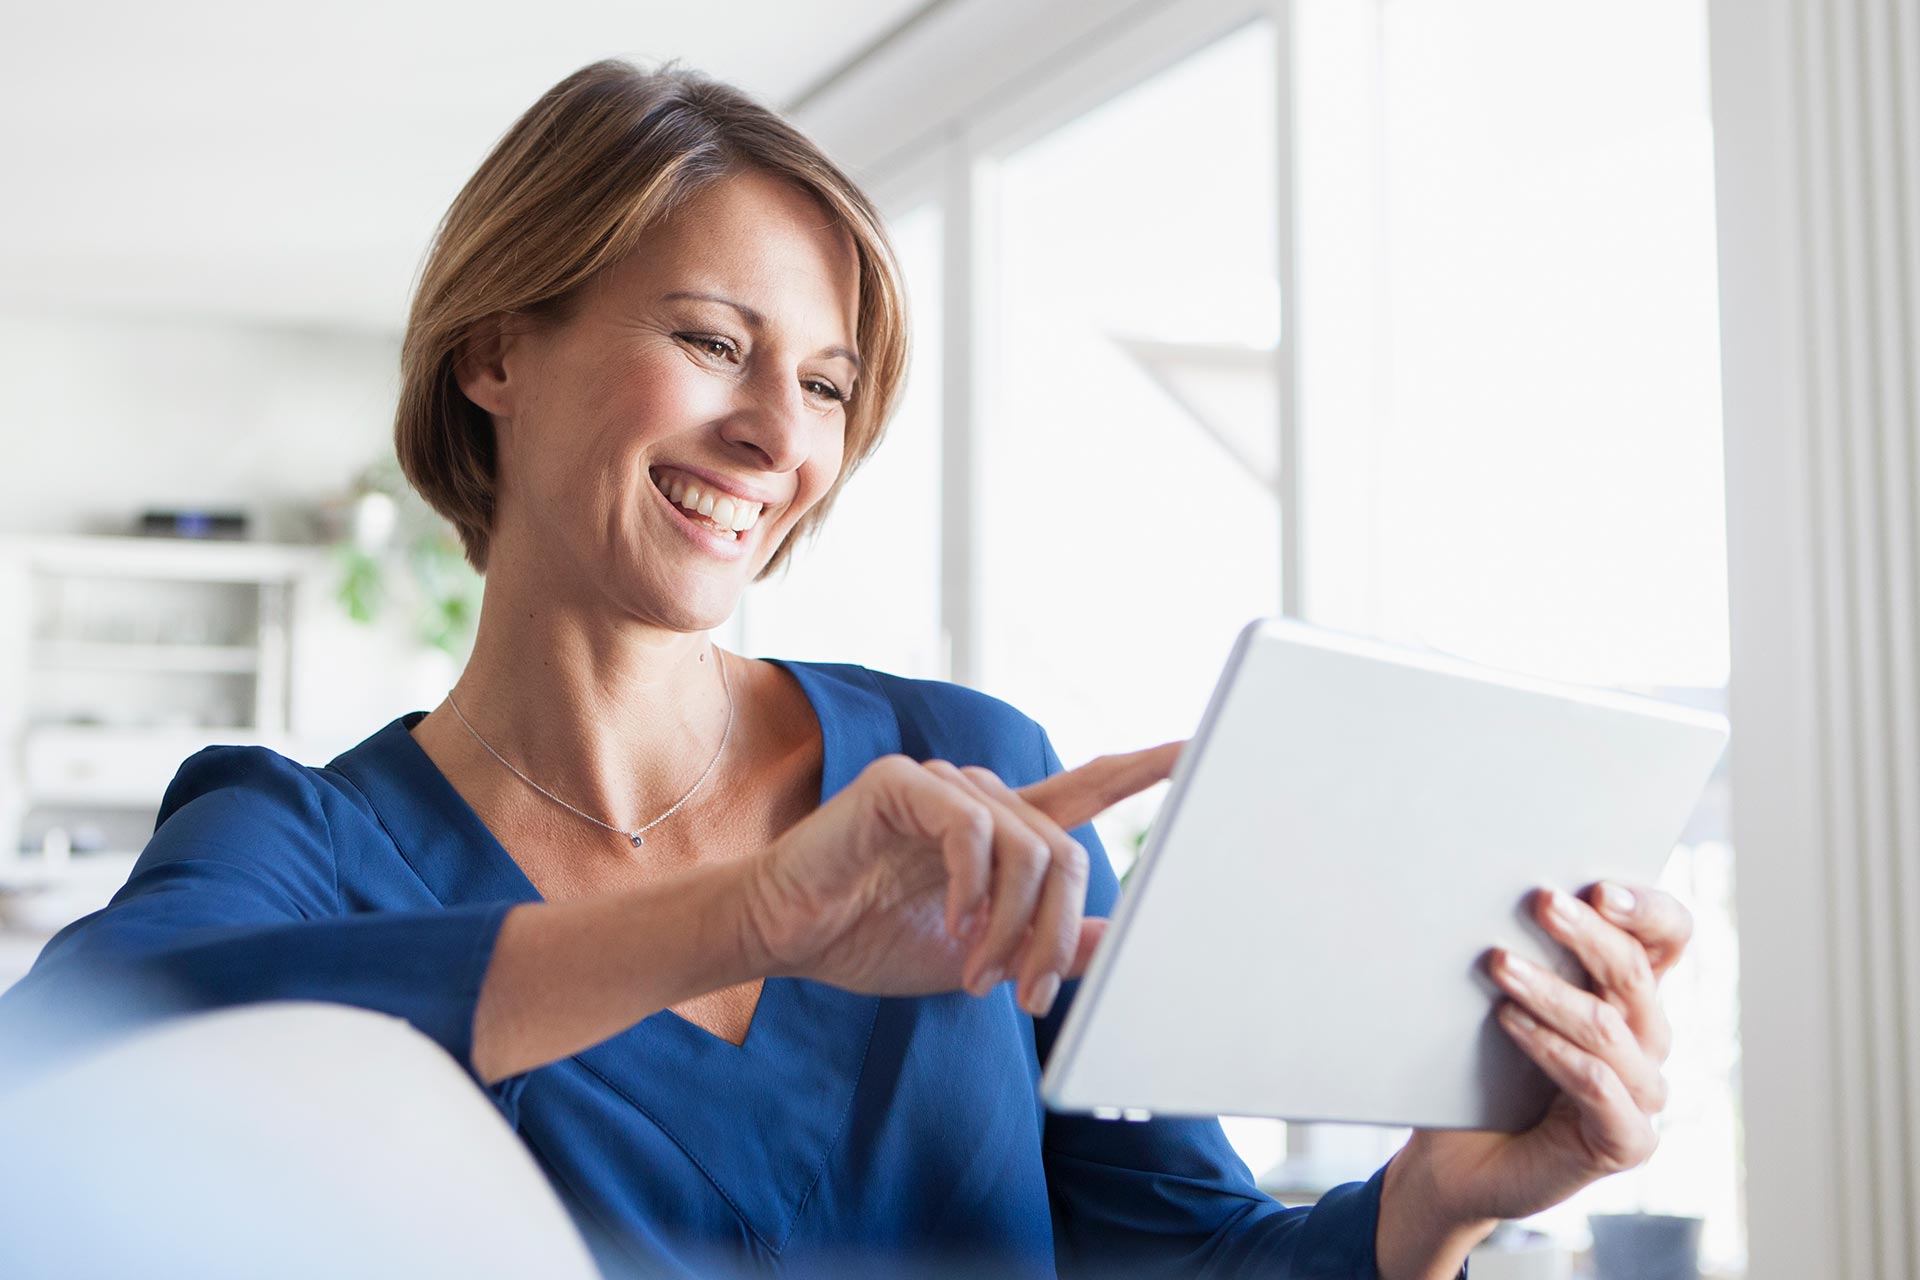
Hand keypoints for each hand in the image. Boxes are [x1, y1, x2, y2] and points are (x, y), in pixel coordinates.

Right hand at [740, 742, 1182, 1014]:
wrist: (787, 937)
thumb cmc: (870, 938)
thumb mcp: (978, 955)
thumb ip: (1047, 943)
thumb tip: (1120, 939)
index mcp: (1001, 831)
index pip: (1086, 790)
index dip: (1141, 769)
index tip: (1192, 749)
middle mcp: (980, 797)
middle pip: (1067, 851)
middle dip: (1056, 932)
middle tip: (1028, 994)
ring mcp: (942, 784)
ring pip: (1026, 847)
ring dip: (1012, 925)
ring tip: (977, 973)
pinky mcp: (902, 783)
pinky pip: (971, 829)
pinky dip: (972, 889)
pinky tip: (954, 926)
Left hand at [1376, 882, 1693, 1278]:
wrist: (1456, 1157)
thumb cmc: (1479, 1069)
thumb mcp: (1503, 999)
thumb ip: (1521, 953)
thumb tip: (1488, 890)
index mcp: (1630, 993)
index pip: (1669, 936)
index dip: (1647, 909)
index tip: (1600, 886)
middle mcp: (1648, 1038)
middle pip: (1636, 972)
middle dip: (1587, 933)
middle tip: (1541, 903)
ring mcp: (1642, 1093)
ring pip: (1608, 1026)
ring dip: (1550, 989)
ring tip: (1499, 964)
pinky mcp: (1626, 1141)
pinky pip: (1598, 1085)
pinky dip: (1552, 1048)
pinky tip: (1511, 1022)